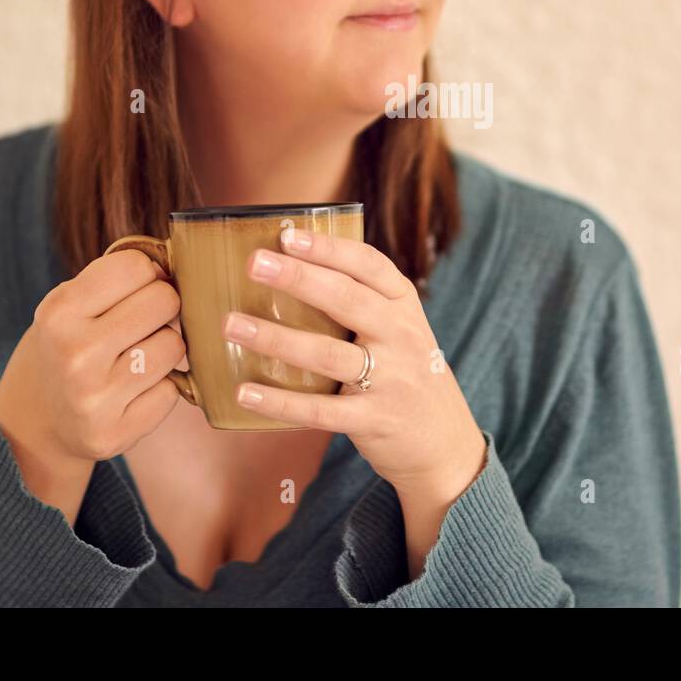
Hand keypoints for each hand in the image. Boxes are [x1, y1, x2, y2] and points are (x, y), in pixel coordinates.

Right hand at [0, 249, 187, 522]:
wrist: (41, 418)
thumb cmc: (70, 344)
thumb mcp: (71, 303)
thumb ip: (116, 278)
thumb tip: (176, 267)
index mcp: (59, 313)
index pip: (135, 266)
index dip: (146, 273)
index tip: (137, 288)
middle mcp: (75, 355)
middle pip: (164, 300)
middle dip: (161, 307)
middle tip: (141, 324)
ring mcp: (94, 399)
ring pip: (173, 345)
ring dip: (164, 347)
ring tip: (136, 357)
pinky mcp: (114, 434)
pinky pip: (171, 392)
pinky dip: (160, 388)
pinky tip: (133, 392)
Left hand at [223, 227, 487, 507]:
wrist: (447, 445)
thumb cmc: (407, 375)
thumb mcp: (401, 331)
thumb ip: (363, 304)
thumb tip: (292, 269)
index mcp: (405, 306)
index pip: (370, 266)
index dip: (329, 248)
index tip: (289, 235)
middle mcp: (401, 337)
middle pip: (348, 300)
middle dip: (298, 278)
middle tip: (255, 263)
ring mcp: (391, 380)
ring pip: (327, 353)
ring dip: (276, 338)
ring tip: (232, 325)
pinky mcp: (375, 420)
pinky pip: (321, 410)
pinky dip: (280, 402)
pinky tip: (245, 391)